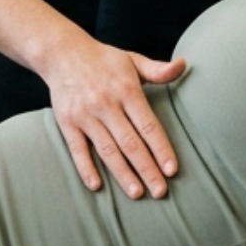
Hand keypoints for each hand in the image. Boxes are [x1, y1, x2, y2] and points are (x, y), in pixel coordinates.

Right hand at [43, 39, 185, 197]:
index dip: (161, 149)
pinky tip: (97, 185)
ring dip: (122, 174)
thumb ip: (158, 70)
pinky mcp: (67, 122)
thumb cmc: (104, 60)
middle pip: (130, 143)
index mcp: (126, 90)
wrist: (62, 52)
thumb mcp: (133, 60)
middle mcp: (106, 104)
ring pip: (107, 150)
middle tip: (160, 192)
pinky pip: (77, 149)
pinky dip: (85, 168)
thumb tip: (184, 64)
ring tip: (137, 193)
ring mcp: (85, 114)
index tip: (172, 170)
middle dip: (147, 169)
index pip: (148, 125)